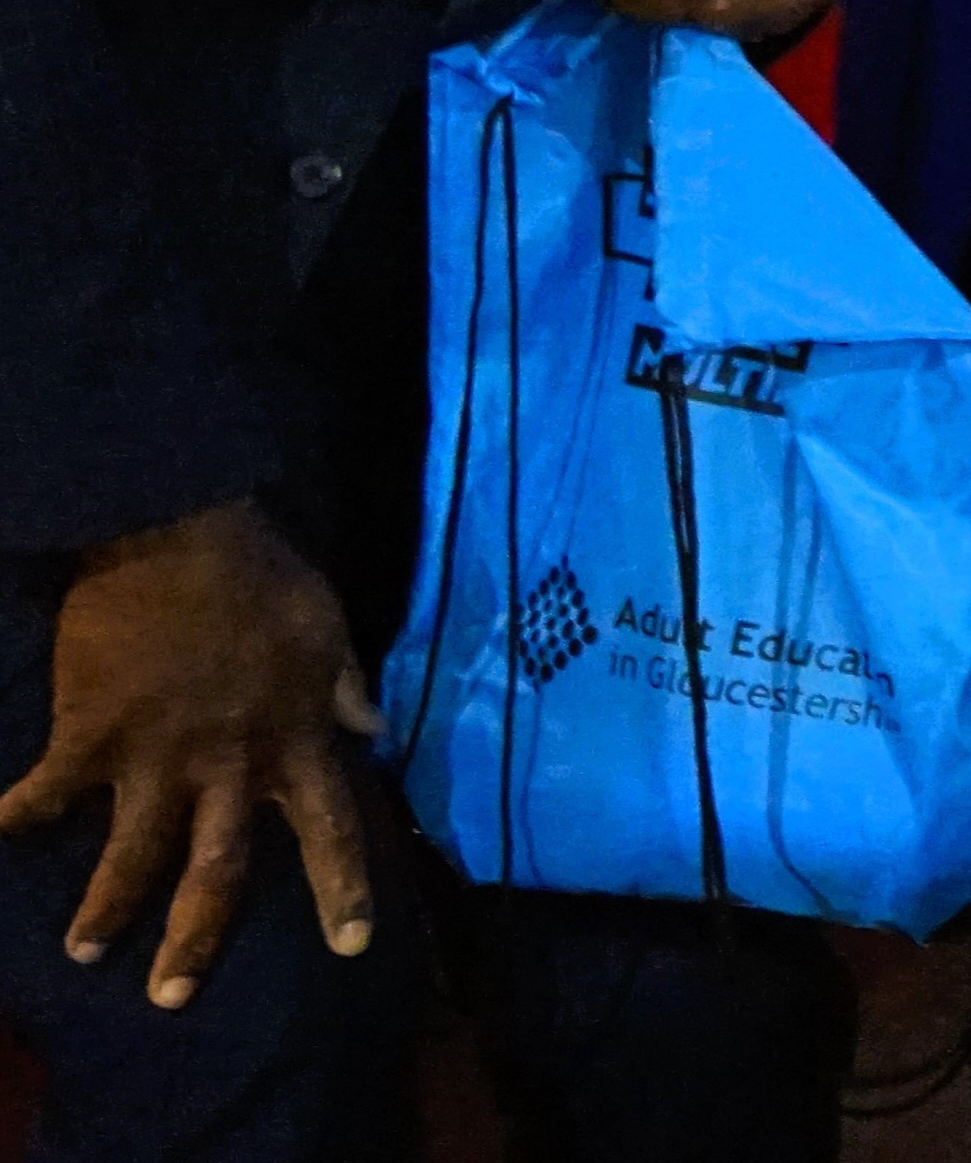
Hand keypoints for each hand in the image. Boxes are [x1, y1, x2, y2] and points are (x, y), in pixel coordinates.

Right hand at [0, 500, 376, 1007]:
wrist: (177, 533)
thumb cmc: (260, 577)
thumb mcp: (327, 628)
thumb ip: (346, 687)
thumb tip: (372, 730)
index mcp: (294, 740)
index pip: (332, 829)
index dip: (343, 889)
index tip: (354, 946)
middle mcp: (230, 764)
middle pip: (218, 873)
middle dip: (194, 940)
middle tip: (171, 998)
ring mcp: (157, 754)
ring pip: (133, 854)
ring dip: (106, 908)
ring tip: (85, 952)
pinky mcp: (92, 734)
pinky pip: (51, 789)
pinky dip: (18, 812)